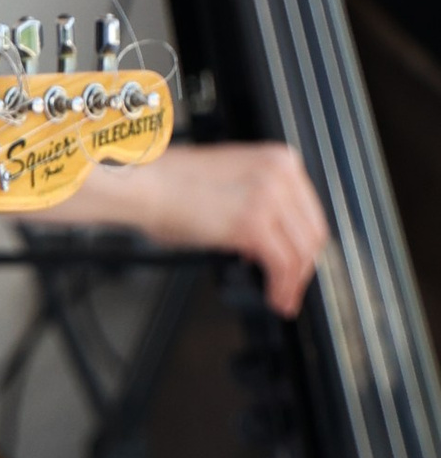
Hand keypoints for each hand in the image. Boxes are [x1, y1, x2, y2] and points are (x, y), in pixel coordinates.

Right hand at [124, 139, 327, 316]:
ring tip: (282, 298)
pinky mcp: (254, 224)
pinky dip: (282, 286)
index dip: (304, 243)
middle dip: (304, 266)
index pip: (310, 210)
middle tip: (291, 286)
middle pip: (312, 232)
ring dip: (294, 281)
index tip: (297, 263)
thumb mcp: (228, 182)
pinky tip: (273, 296)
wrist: (145, 183)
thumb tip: (263, 242)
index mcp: (278, 159)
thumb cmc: (168, 183)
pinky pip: (283, 264)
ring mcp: (269, 198)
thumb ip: (256, 204)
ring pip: (302, 252)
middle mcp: (280, 174)